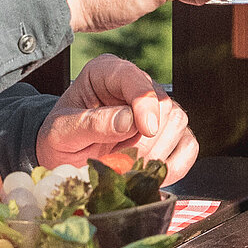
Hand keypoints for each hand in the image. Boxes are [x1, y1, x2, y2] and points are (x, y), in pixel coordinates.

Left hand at [36, 54, 199, 181]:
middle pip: (164, 104)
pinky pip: (188, 146)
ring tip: (126, 168)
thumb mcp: (61, 132)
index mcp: (107, 72)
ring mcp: (156, 108)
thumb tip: (129, 120)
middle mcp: (136, 85)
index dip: (145, 102)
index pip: (137, 79)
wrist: (63, 158)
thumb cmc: (59, 139)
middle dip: (144, 140)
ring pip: (179, 123)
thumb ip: (91, 123)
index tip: (144, 129)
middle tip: (119, 161)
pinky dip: (174, 166)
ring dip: (156, 154)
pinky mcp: (168, 133)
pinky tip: (150, 175)